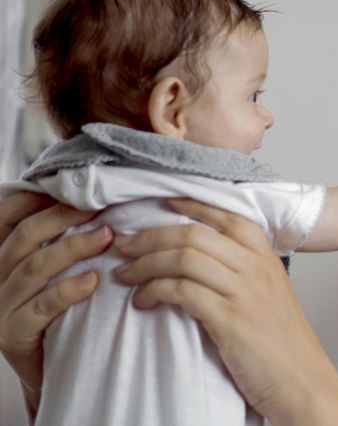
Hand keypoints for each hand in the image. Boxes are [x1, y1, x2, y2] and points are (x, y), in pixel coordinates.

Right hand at [0, 192, 109, 414]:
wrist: (54, 370)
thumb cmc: (65, 315)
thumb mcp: (59, 274)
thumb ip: (65, 243)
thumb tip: (101, 205)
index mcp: (6, 258)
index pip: (7, 216)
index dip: (35, 198)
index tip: (74, 187)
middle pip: (25, 236)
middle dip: (63, 218)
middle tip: (101, 208)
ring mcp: (1, 306)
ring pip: (34, 267)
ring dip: (73, 249)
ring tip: (107, 238)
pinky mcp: (13, 334)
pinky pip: (40, 307)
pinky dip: (67, 291)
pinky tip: (92, 282)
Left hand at [113, 198, 337, 425]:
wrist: (303, 381)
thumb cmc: (283, 343)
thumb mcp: (269, 294)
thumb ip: (243, 271)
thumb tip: (200, 258)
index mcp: (266, 256)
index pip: (224, 216)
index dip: (188, 206)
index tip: (159, 205)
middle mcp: (256, 267)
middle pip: (194, 233)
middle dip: (150, 237)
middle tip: (124, 247)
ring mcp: (244, 291)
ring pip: (184, 258)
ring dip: (145, 264)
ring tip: (125, 275)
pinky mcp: (230, 319)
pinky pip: (182, 291)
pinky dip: (154, 291)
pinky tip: (143, 302)